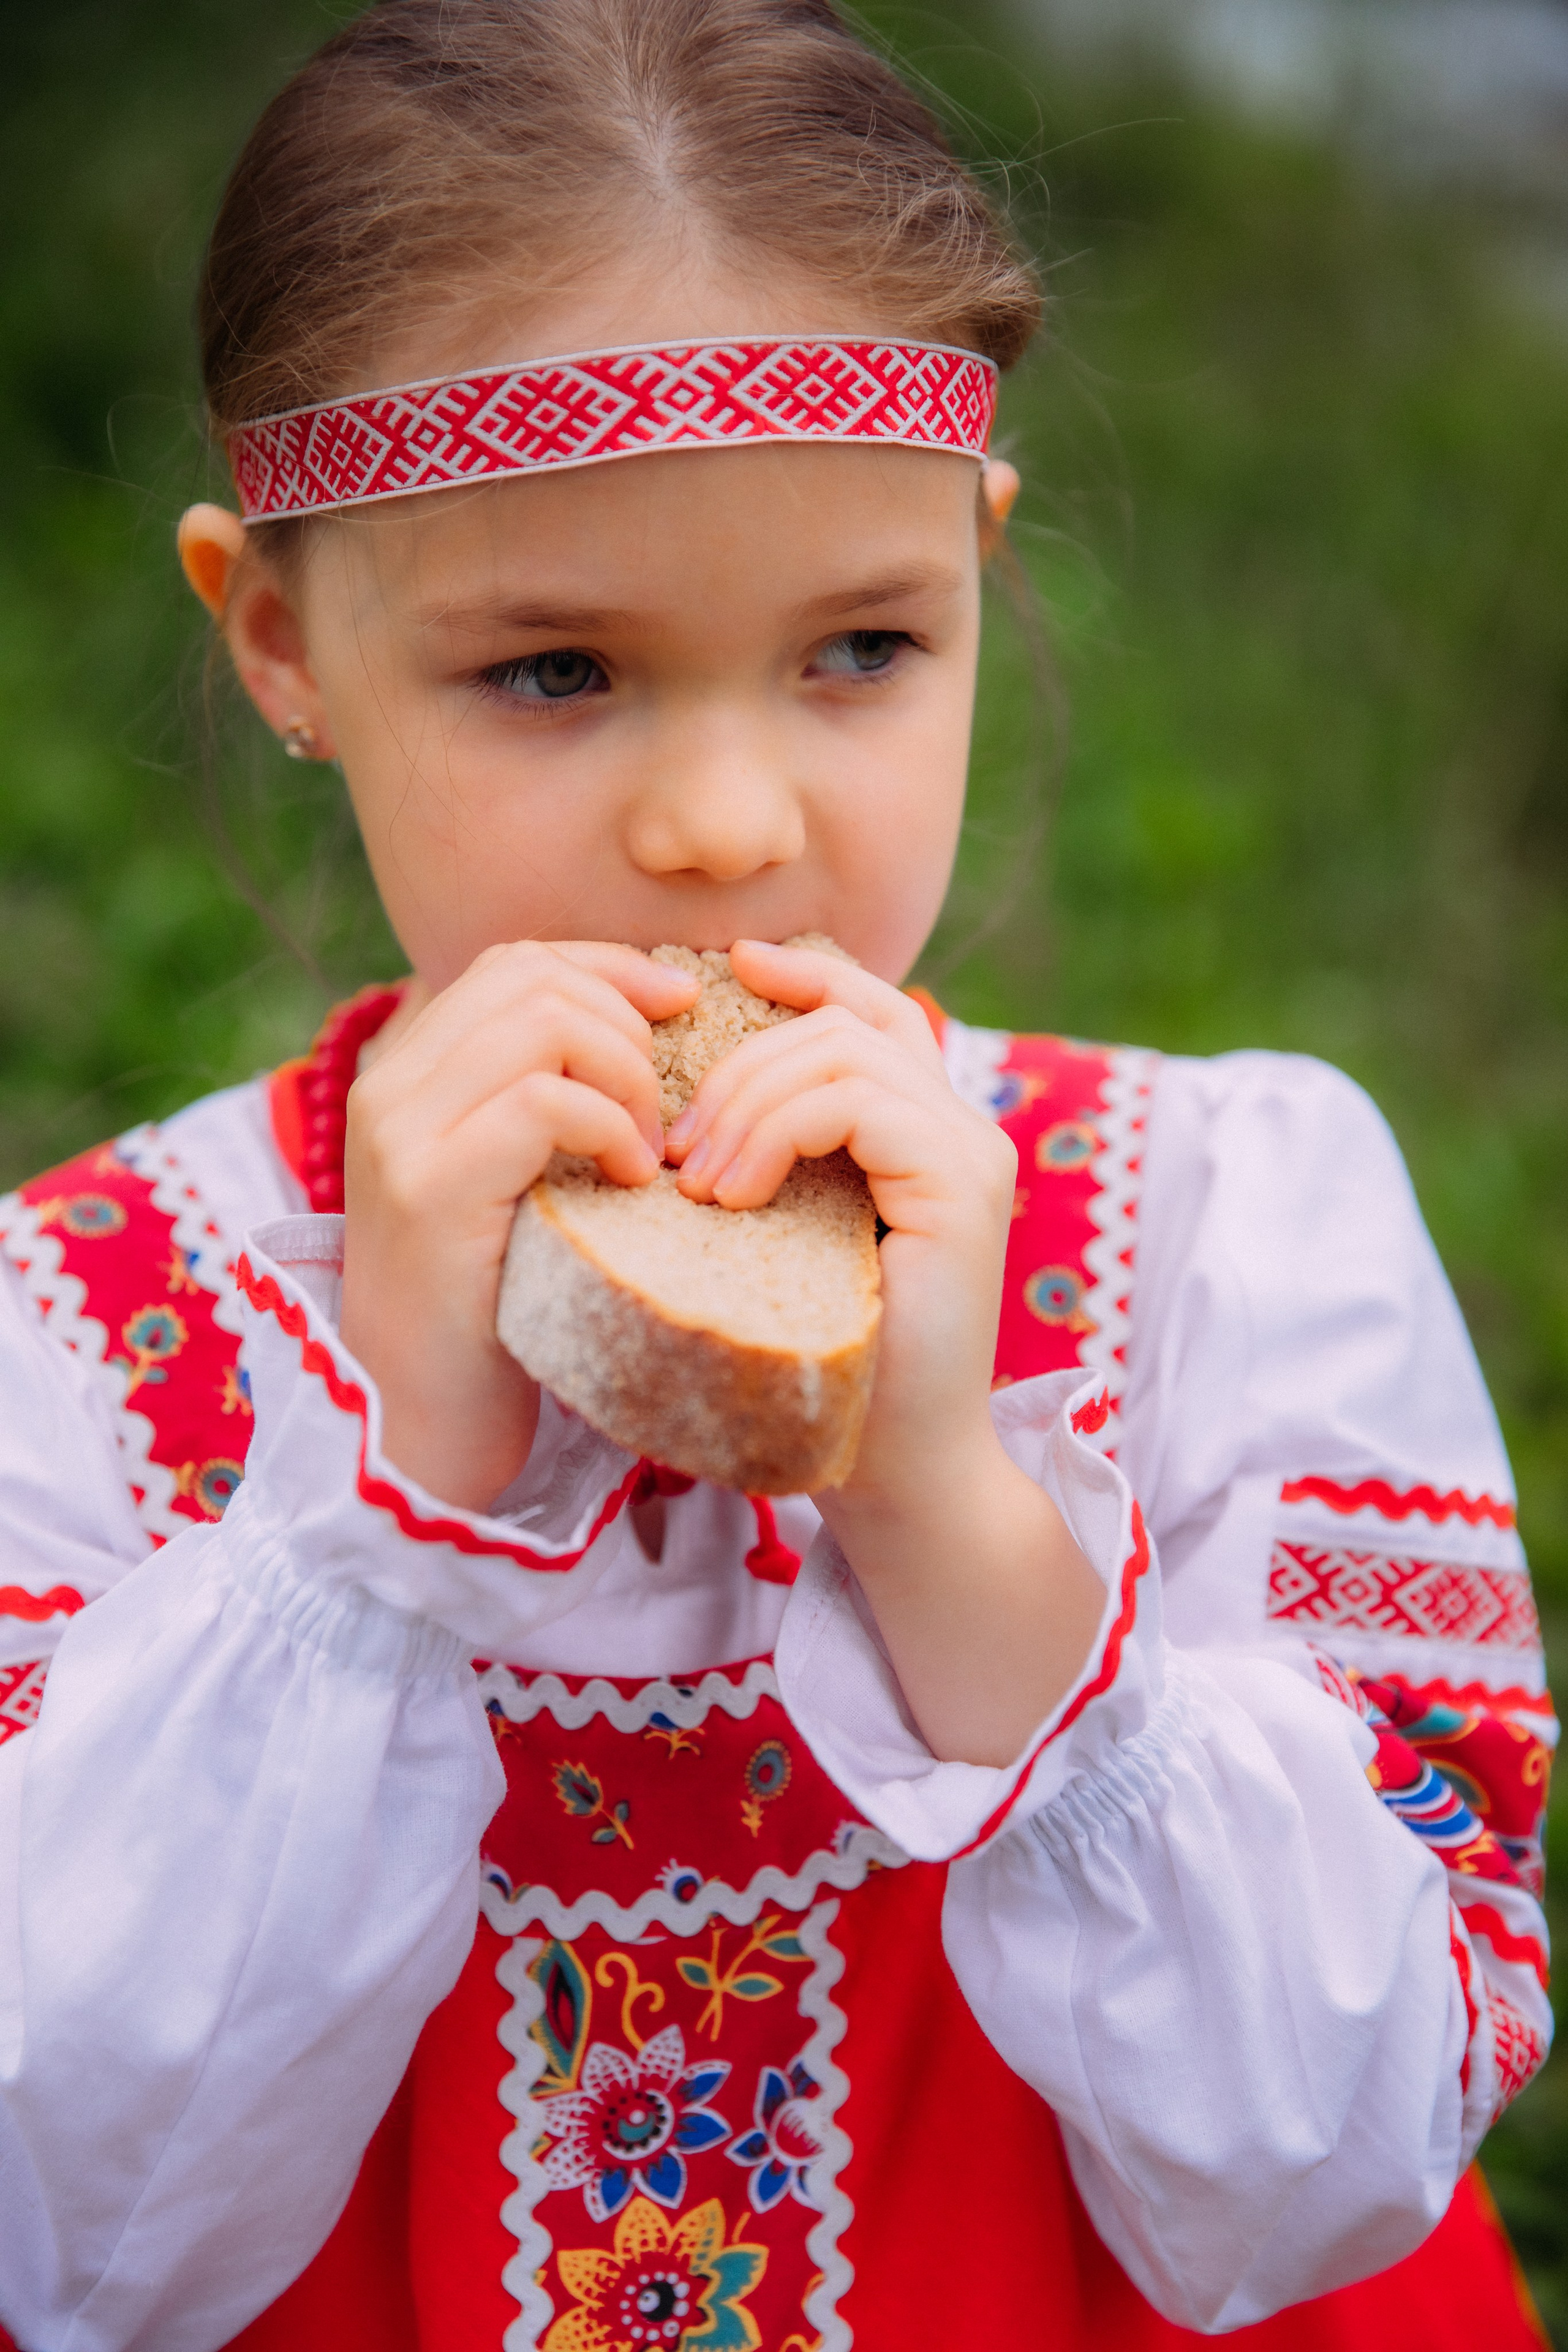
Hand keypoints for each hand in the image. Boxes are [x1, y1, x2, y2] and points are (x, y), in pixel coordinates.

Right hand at [340, 942, 697, 1511]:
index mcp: (408, 1075)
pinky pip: (542, 1100)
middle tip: (671, 1106)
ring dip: (627, 1074)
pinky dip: (608, 1126)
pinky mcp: (429, 1188)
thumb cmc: (496, 1306)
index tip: (679, 1007)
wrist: (425, 1423)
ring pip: (541, 1022)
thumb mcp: (521, 1180)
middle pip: (532, 977)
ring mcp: (399, 1134)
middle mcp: (388, 1088)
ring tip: (650, 1148)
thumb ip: (549, 1102)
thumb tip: (652, 1022)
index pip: (516, 963)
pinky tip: (628, 1179)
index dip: (607, 969)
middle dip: (628, 1020)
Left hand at [665, 940, 1105, 1764]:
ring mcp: (970, 1152)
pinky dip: (780, 1133)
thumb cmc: (819, 1367)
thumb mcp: (781, 1241)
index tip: (729, 968)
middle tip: (674, 1147)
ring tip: (698, 1182)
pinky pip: (856, 1104)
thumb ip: (770, 1163)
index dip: (805, 974)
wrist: (894, 1472)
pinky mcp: (963, 1185)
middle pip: (843, 1024)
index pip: (870, 1009)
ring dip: (748, 1105)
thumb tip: (680, 1107)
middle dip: (740, 1065)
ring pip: (843, 1054)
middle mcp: (961, 1127)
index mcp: (923, 1132)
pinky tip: (737, 1197)